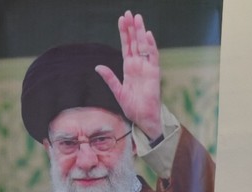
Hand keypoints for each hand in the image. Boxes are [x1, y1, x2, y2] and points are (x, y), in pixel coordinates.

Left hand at [95, 11, 163, 140]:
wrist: (143, 118)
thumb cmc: (132, 107)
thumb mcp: (118, 92)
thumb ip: (110, 78)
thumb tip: (98, 67)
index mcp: (129, 68)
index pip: (126, 46)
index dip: (124, 33)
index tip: (121, 19)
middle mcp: (138, 65)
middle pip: (134, 42)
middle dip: (132, 27)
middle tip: (129, 13)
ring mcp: (147, 67)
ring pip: (143, 45)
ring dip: (141, 32)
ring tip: (138, 18)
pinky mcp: (154, 73)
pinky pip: (153, 56)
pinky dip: (150, 45)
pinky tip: (147, 35)